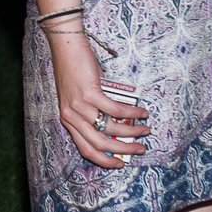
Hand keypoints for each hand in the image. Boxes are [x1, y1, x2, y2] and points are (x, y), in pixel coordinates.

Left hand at [50, 32, 149, 169]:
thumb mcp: (81, 97)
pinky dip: (132, 113)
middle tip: (140, 149)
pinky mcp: (89, 93)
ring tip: (145, 130)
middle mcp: (71, 117)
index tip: (120, 163)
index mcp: (68, 120)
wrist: (66, 47)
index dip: (104, 160)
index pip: (85, 149)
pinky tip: (142, 113)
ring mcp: (79, 106)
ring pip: (110, 129)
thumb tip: (122, 124)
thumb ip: (96, 112)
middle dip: (123, 150)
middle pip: (99, 144)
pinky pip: (115, 110)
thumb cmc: (75, 70)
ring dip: (132, 132)